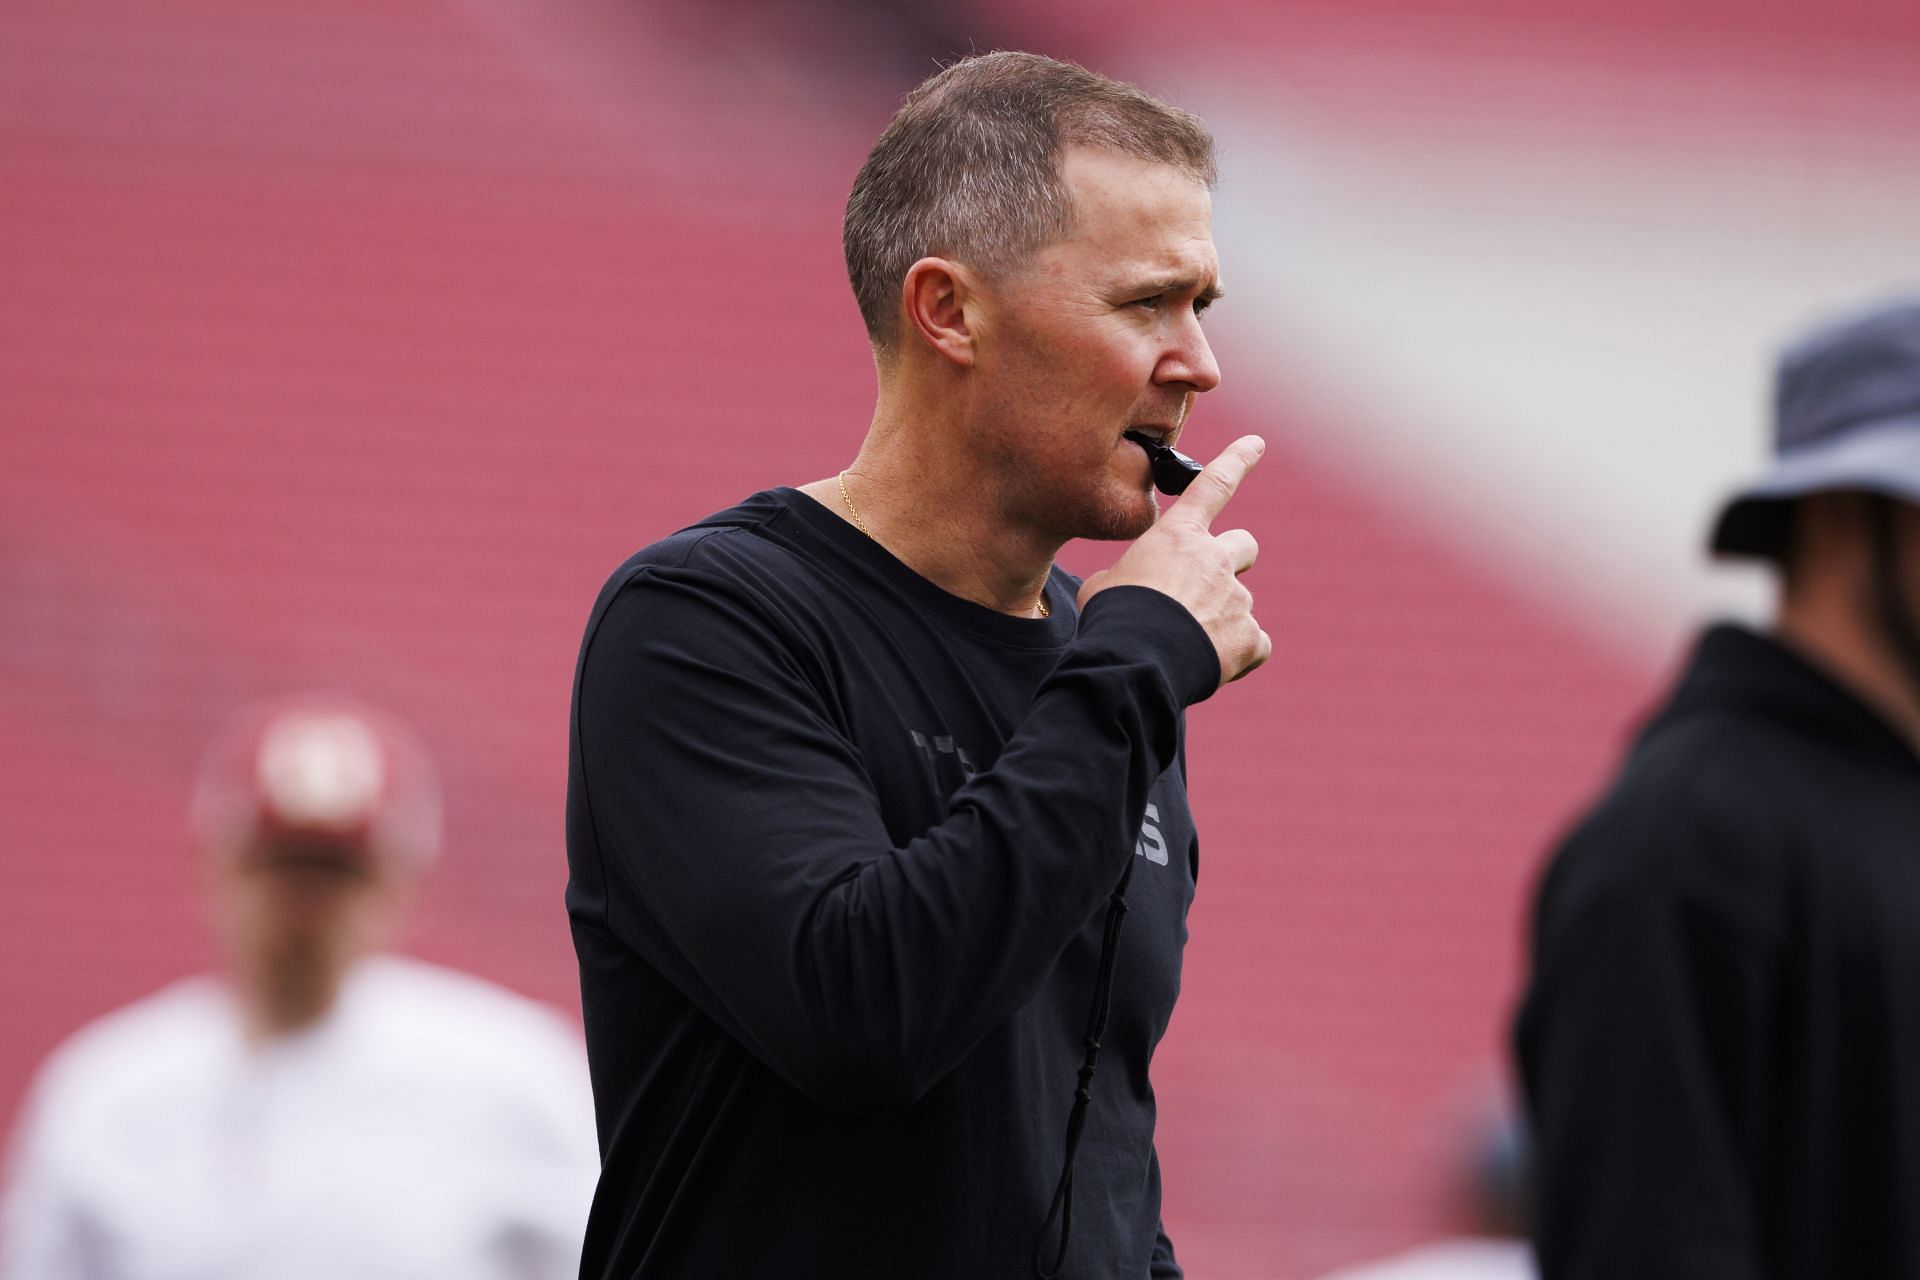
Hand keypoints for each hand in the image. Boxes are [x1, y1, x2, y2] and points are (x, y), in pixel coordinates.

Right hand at [1078, 435, 1269, 687]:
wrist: (1135, 661)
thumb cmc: (1112, 617)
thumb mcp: (1104, 585)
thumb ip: (1130, 576)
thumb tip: (1136, 588)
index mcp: (1178, 536)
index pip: (1213, 485)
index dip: (1237, 459)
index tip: (1257, 442)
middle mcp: (1215, 559)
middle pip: (1245, 544)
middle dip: (1232, 560)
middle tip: (1209, 586)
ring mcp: (1237, 598)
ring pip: (1241, 603)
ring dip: (1220, 618)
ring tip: (1186, 644)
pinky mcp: (1250, 636)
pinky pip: (1255, 643)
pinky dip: (1239, 653)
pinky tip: (1212, 664)